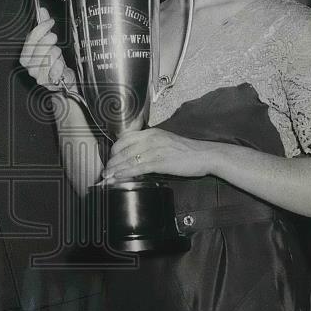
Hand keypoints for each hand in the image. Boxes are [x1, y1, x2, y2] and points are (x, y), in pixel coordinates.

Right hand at [19, 8, 75, 91]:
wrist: (62, 80)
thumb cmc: (54, 62)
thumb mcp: (48, 42)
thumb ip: (44, 27)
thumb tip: (42, 11)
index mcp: (26, 55)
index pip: (31, 38)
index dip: (41, 28)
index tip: (49, 22)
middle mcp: (30, 66)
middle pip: (39, 47)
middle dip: (49, 40)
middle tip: (54, 38)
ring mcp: (38, 75)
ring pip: (49, 56)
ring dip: (56, 53)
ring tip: (57, 55)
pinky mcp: (48, 82)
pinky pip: (56, 68)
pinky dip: (60, 65)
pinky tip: (60, 65)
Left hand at [101, 128, 218, 181]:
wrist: (205, 155)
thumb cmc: (187, 151)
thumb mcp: (166, 141)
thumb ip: (151, 145)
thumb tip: (138, 154)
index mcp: (152, 132)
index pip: (125, 138)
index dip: (115, 149)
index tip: (110, 158)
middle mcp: (151, 138)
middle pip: (124, 149)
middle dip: (112, 161)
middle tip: (105, 171)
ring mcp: (155, 150)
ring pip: (129, 159)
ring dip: (116, 169)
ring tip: (107, 177)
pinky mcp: (161, 162)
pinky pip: (138, 167)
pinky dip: (126, 173)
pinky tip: (119, 177)